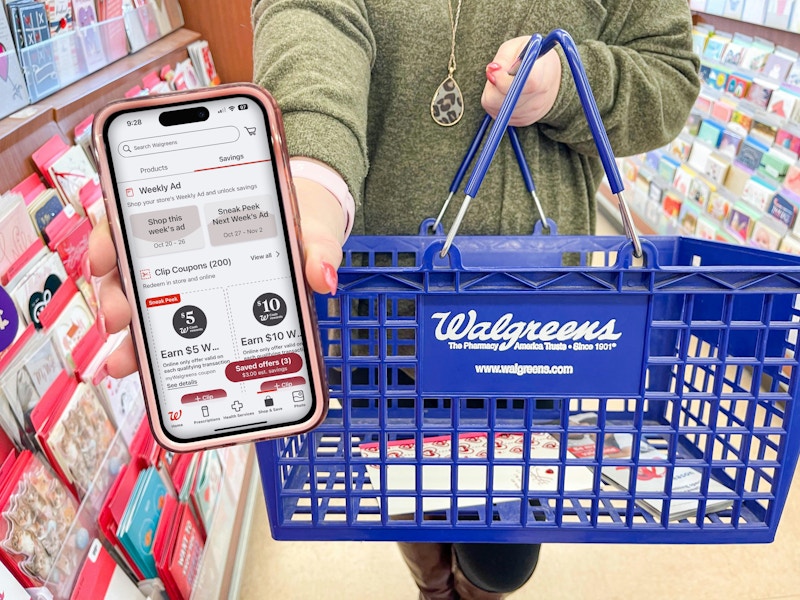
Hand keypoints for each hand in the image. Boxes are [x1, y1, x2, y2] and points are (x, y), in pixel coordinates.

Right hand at [87, 174, 345, 377]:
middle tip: (118, 318)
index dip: (111, 237)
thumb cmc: (301, 223)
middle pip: (129, 265)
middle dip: (116, 294)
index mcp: (199, 213)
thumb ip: (318, 249)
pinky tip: (147, 369)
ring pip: (140, 301)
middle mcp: (181, 245)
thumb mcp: (312, 230)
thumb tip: (323, 276)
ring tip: (126, 360)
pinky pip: (166, 327)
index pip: (137, 217)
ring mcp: (187, 278)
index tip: (104, 259)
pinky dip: (151, 348)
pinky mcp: (199, 308)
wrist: (312, 234)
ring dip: (128, 331)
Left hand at [481, 36, 561, 126]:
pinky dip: (497, 104)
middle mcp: (538, 99)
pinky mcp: (522, 121)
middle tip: (499, 74)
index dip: (503, 79)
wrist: (552, 76)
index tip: (495, 70)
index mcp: (541, 76)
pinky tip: (507, 93)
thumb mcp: (518, 46)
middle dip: (493, 87)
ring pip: (495, 108)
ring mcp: (530, 113)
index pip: (522, 84)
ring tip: (505, 82)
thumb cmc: (532, 57)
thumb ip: (503, 57)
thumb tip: (491, 71)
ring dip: (494, 94)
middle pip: (503, 101)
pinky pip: (498, 115)